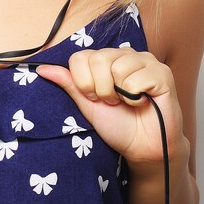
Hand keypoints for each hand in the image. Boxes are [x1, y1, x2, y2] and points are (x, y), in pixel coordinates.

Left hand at [37, 48, 185, 164]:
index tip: (94, 98)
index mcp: (104, 59)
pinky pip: (137, 78)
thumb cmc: (118, 125)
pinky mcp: (162, 72)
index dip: (83, 83)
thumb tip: (42, 68)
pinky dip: (136, 97)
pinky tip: (143, 101)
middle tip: (113, 102)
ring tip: (128, 101)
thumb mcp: (87, 104)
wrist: (143, 148)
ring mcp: (144, 60)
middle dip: (101, 89)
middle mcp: (123, 54)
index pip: (80, 57)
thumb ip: (69, 83)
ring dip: (120, 93)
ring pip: (117, 67)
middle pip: (97, 59)